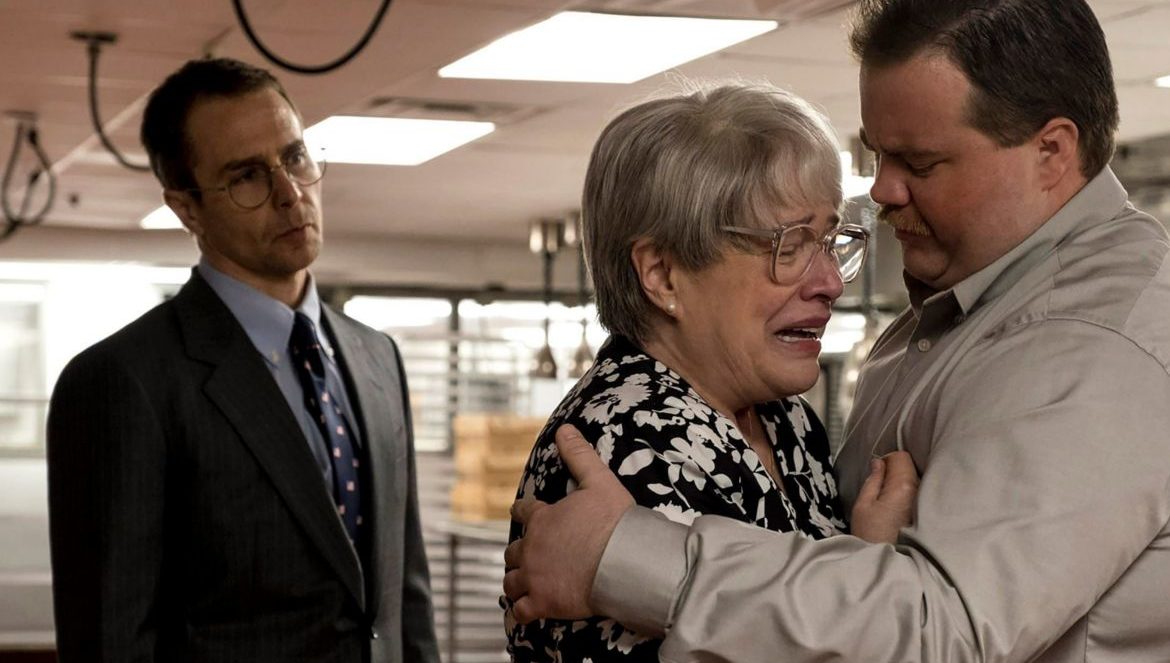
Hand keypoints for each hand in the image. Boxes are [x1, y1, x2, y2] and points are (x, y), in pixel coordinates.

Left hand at [502, 424, 634, 622]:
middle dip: (518, 554)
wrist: (625, 561)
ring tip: (520, 585)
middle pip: (512, 551)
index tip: (521, 514)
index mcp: (542, 519)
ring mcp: (535, 577)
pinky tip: (520, 614)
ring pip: (512, 581)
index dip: (522, 513)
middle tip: (524, 557)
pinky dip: (519, 613)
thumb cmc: (614, 521)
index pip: (523, 513)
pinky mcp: (543, 603)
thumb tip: (564, 428)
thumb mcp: (599, 480)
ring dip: (515, 582)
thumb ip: (579, 455)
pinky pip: (521, 611)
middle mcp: (532, 548)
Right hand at [850, 450, 918, 543]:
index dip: (887, 460)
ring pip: (916, 479)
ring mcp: (925, 502)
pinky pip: (919, 492)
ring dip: (903, 482)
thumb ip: (873, 480)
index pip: (902, 456)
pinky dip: (909, 494)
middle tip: (881, 488)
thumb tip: (879, 463)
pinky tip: (898, 507)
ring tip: (889, 500)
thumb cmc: (870, 535)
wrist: (887, 562)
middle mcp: (919, 491)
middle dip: (896, 471)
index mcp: (902, 486)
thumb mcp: (863, 504)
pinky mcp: (925, 512)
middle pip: (911, 466)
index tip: (878, 473)